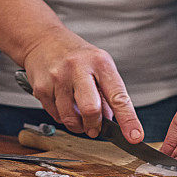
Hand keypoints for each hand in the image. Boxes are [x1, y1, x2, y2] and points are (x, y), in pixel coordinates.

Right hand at [23, 26, 143, 142]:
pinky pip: (55, 115)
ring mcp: (58, 77)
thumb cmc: (76, 55)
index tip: (135, 136)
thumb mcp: (99, 66)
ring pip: (70, 118)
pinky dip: (62, 116)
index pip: (118, 96)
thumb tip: (110, 122)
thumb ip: (107, 94)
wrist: (43, 40)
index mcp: (100, 62)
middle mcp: (78, 68)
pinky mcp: (41, 87)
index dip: (128, 120)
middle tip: (94, 128)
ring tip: (78, 114)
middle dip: (94, 125)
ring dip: (77, 125)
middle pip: (91, 109)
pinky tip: (63, 103)